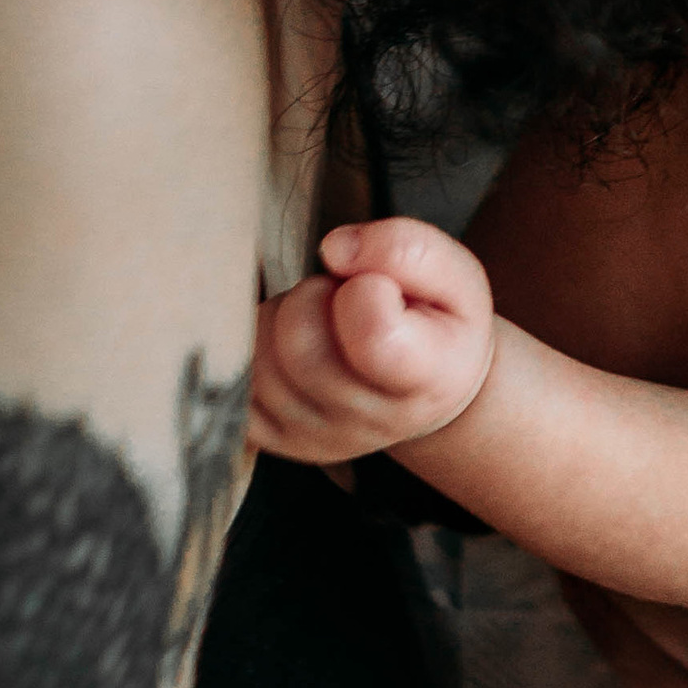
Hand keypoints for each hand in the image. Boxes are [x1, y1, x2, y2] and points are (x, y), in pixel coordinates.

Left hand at [249, 215, 497, 462]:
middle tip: (343, 296)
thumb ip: (407, 248)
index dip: (365, 288)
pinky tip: (290, 344)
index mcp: (427, 379)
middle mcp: (368, 422)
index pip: (373, 337)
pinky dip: (252, 349)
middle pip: (298, 341)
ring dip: (280, 319)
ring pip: (257, 359)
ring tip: (320, 321)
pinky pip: (231, 385)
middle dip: (314, 295)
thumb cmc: (441, 322)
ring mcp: (315, 438)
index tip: (380, 285)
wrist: (429, 390)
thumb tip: (334, 249)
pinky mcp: (274, 439)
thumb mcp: (456, 275)